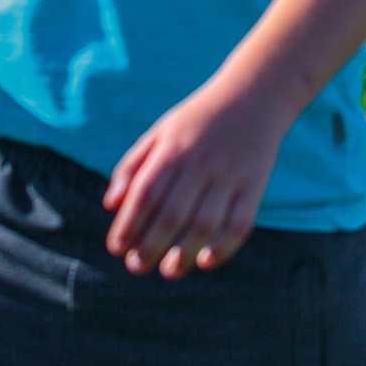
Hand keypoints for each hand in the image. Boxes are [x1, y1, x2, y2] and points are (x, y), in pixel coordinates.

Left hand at [103, 81, 285, 276]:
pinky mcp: (255, 183)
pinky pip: (240, 223)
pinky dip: (223, 247)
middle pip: (172, 214)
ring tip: (168, 271)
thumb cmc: (199, 119)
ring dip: (184, 253)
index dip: (128, 224)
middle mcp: (200, 162)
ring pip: (205, 224)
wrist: (255, 94)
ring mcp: (230, 174)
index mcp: (173, 148)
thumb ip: (133, 165)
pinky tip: (205, 261)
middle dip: (150, 246)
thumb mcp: (161, 131)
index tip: (117, 248)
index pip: (145, 194)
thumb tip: (110, 205)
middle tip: (136, 267)